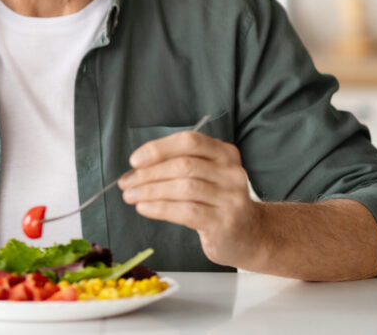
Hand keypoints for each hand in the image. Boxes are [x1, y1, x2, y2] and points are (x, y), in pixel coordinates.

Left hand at [117, 130, 263, 267]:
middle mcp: (231, 172)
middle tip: (127, 183)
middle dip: (149, 174)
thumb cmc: (217, 203)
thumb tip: (136, 170)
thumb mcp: (206, 176)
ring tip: (130, 196)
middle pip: (183, 165)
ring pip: (183, 188)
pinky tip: (144, 208)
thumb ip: (178, 166)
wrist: (250, 235)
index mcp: (225, 153)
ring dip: (150, 191)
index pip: (190, 141)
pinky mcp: (224, 223)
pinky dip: (160, 208)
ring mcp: (231, 198)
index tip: (135, 160)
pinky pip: (186, 212)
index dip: (159, 148)